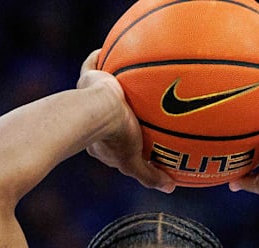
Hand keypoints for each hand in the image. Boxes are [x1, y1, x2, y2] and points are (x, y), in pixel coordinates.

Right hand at [77, 50, 175, 192]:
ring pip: (99, 87)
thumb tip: (170, 188)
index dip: (124, 137)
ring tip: (121, 75)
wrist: (96, 112)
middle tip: (132, 102)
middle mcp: (93, 116)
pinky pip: (92, 64)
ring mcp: (89, 96)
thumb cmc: (115, 138)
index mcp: (102, 138)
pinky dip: (97, 57)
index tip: (136, 134)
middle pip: (107, 110)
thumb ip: (148, 174)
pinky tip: (106, 49)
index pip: (115, 137)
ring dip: (108, 81)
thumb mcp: (132, 161)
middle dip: (117, 107)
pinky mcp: (88, 77)